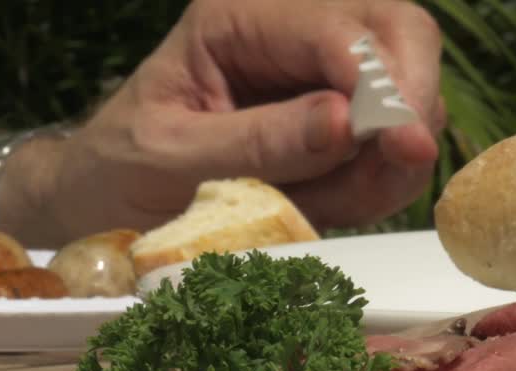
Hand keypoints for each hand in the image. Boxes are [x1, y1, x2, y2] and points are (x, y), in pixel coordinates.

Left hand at [0, 0, 444, 246]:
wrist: (103, 202)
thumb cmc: (119, 170)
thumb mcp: (171, 160)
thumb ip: (258, 143)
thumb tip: (346, 121)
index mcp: (239, 18)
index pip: (342, 26)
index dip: (384, 81)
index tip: (400, 146)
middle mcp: (289, 33)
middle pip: (400, 33)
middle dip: (411, 105)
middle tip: (398, 167)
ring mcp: (319, 78)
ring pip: (410, 95)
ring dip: (388, 161)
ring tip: (322, 205)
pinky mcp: (335, 126)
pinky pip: (391, 149)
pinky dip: (377, 186)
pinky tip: (324, 208)